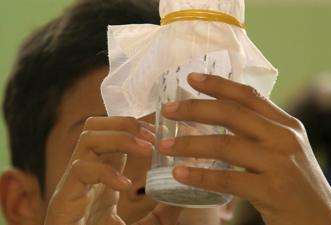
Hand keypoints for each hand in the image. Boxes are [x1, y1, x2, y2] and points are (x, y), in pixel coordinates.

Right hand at [44, 117, 181, 224]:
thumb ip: (162, 213)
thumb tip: (184, 198)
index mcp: (102, 175)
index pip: (112, 134)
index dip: (136, 128)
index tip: (160, 134)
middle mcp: (86, 173)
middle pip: (95, 126)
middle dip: (125, 124)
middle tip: (153, 137)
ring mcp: (73, 184)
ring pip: (88, 139)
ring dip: (120, 138)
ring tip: (146, 150)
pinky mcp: (63, 199)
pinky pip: (81, 170)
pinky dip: (106, 172)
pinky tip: (125, 185)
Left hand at [158, 73, 330, 224]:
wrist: (322, 222)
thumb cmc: (297, 188)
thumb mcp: (285, 153)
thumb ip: (262, 134)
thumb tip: (223, 118)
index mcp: (287, 126)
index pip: (249, 96)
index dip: (218, 84)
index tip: (191, 77)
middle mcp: (285, 139)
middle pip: (233, 113)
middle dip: (195, 108)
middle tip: (167, 109)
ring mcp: (280, 163)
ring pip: (226, 144)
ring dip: (189, 143)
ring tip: (163, 145)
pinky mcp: (273, 190)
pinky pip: (227, 178)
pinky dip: (199, 175)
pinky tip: (178, 173)